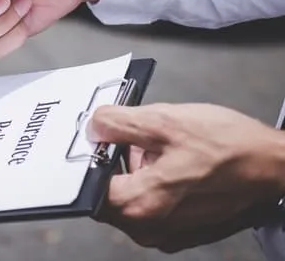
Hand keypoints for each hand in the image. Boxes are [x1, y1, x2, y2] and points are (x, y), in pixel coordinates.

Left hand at [89, 103, 284, 252]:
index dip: (87, 158)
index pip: (86, 185)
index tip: (95, 138)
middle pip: (105, 192)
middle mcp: (148, 227)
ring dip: (134, 169)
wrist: (273, 165)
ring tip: (159, 147)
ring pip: (128, 195)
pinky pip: (150, 202)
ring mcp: (165, 232)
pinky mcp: (179, 229)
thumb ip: (119, 125)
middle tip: (131, 136)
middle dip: (113, 161)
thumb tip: (93, 127)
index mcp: (139, 205)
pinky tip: (170, 160)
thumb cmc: (228, 146)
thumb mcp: (165, 120)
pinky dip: (152, 180)